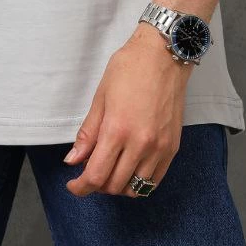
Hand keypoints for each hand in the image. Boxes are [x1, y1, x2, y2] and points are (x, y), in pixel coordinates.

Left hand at [63, 23, 193, 197]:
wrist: (163, 56)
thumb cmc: (129, 69)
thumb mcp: (100, 97)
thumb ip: (87, 133)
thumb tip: (72, 161)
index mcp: (117, 130)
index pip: (96, 175)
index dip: (81, 187)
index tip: (73, 186)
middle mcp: (140, 144)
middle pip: (114, 185)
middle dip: (97, 185)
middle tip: (89, 172)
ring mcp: (159, 148)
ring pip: (135, 189)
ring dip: (118, 185)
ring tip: (110, 170)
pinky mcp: (172, 148)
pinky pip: (154, 181)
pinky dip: (139, 183)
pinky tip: (129, 170)